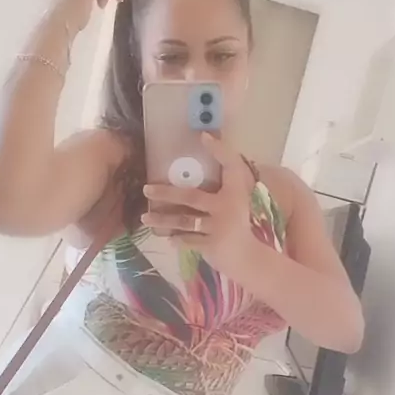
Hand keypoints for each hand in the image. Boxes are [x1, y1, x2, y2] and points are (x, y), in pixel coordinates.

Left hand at [142, 134, 257, 279]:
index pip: (231, 165)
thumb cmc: (241, 225)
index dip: (220, 150)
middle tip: (146, 188)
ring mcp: (218, 227)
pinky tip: (168, 238)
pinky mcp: (211, 246)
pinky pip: (188, 240)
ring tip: (145, 218)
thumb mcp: (238, 201)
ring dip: (162, 219)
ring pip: (183, 221)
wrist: (249, 257)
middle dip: (166, 192)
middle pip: (191, 196)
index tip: (204, 136)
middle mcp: (227, 206)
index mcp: (237, 192)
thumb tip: (206, 160)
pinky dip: (178, 239)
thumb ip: (224, 185)